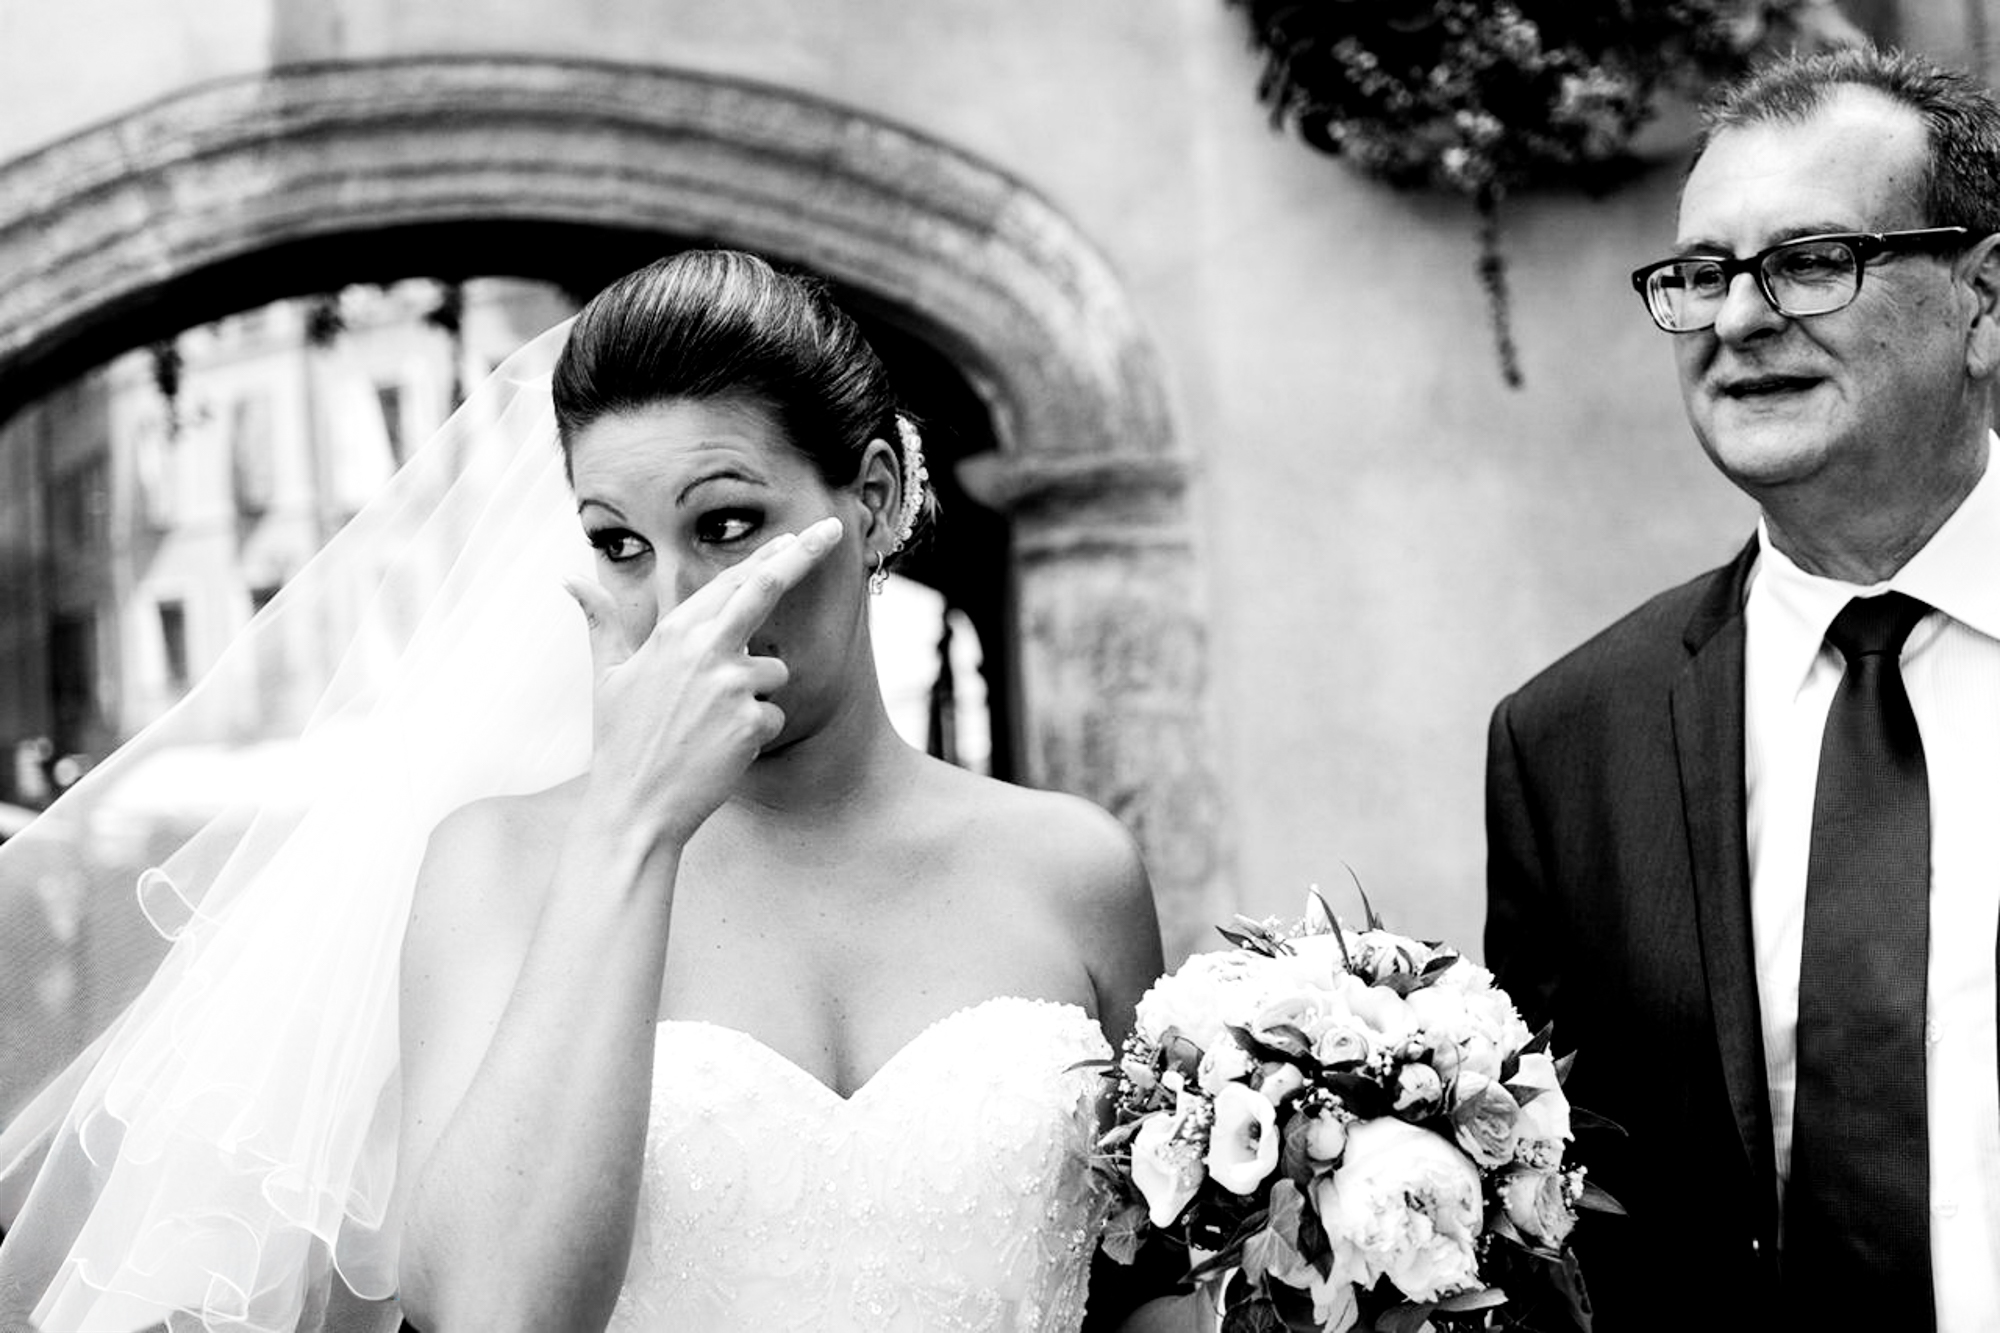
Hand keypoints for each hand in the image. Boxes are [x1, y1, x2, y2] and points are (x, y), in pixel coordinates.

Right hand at [564, 516, 842, 845]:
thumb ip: (600, 622)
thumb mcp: (605, 676)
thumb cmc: (619, 742)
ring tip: (708, 726)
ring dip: (755, 695)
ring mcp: (732, 684)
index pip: (730, 582)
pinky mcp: (752, 721)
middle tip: (833, 528)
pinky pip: (774, 715)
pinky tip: (719, 751)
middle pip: (765, 588)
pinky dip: (755, 733)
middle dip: (803, 555)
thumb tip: (570, 579)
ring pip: (773, 672)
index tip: (797, 535)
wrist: (634, 808)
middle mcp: (705, 649)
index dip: (768, 556)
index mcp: (673, 633)